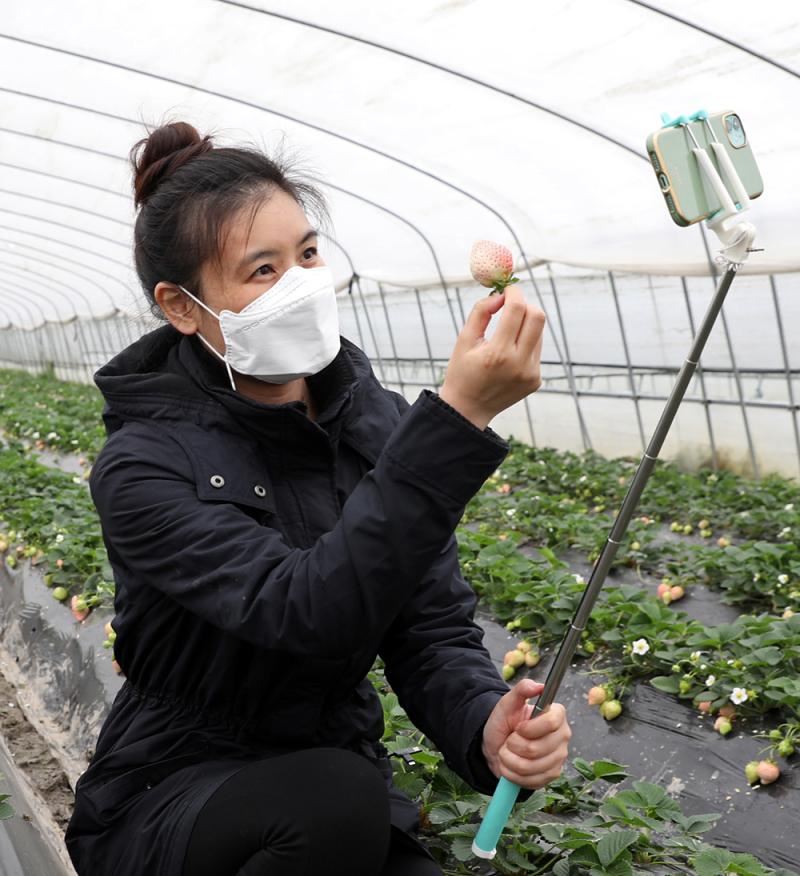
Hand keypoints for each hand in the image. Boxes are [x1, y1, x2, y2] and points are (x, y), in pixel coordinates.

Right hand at [438, 285, 544, 429]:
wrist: (468, 410)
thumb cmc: (462, 373)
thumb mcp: (463, 340)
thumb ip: (481, 312)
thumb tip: (500, 295)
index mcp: (498, 353)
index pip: (517, 310)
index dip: (514, 292)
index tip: (508, 289)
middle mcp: (519, 364)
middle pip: (537, 317)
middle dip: (525, 304)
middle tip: (512, 305)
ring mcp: (530, 374)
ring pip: (539, 333)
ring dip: (525, 324)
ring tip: (506, 332)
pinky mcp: (536, 380)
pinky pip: (537, 350)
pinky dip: (525, 343)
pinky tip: (508, 355)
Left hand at [481, 680, 570, 789]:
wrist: (497, 745)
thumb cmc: (505, 721)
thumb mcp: (508, 702)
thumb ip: (522, 690)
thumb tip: (539, 686)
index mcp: (556, 715)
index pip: (552, 723)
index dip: (530, 728)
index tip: (518, 727)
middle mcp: (562, 736)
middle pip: (536, 749)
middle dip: (513, 745)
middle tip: (510, 739)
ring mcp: (559, 758)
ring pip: (529, 767)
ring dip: (509, 759)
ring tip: (508, 751)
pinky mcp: (552, 775)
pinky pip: (528, 780)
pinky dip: (512, 773)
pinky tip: (511, 764)